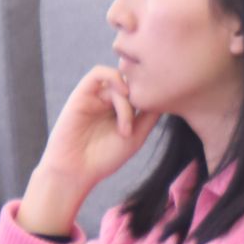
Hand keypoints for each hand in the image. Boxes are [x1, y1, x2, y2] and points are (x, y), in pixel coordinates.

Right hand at [17, 66, 159, 233]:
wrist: (76, 170)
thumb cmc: (105, 158)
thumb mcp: (137, 136)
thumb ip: (150, 116)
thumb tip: (167, 96)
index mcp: (122, 108)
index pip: (142, 89)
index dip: (154, 95)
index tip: (160, 113)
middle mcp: (109, 99)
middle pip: (133, 83)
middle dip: (142, 100)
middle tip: (140, 127)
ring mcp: (95, 95)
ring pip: (119, 81)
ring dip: (127, 103)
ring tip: (125, 130)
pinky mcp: (81, 94)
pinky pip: (98, 73)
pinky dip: (114, 78)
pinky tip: (123, 95)